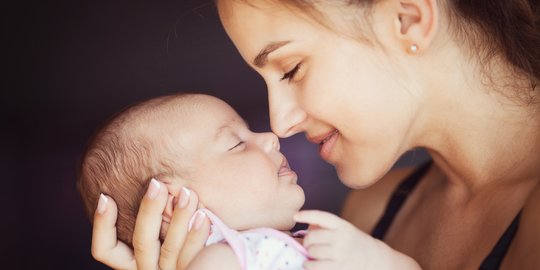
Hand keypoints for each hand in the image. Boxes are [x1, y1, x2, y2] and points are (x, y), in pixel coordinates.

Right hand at [91, 180, 210, 269]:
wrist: (219, 257)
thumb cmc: (185, 224)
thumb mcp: (163, 215)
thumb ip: (152, 199)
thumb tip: (135, 175)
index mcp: (135, 257)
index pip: (106, 250)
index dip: (103, 225)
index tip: (106, 197)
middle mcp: (149, 268)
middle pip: (142, 243)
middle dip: (149, 211)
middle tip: (157, 183)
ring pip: (169, 250)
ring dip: (178, 218)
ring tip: (187, 192)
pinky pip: (192, 258)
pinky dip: (196, 236)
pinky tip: (204, 215)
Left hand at [295, 210, 420, 269]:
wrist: (374, 258)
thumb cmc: (352, 242)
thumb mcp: (342, 229)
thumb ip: (324, 227)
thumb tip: (305, 232)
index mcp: (342, 225)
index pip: (321, 216)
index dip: (307, 215)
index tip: (295, 215)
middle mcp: (341, 237)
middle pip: (312, 238)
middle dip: (307, 242)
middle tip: (310, 245)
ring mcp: (340, 253)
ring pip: (312, 252)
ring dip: (309, 254)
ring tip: (312, 255)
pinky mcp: (339, 268)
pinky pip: (314, 266)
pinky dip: (308, 265)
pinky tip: (310, 264)